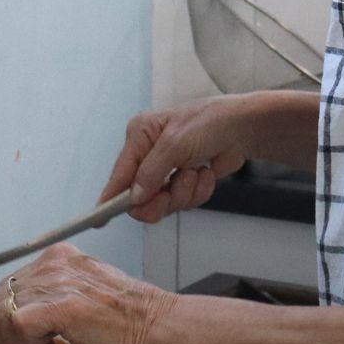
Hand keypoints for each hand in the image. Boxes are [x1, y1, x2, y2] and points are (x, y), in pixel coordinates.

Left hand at [0, 243, 177, 343]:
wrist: (160, 330)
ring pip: (0, 313)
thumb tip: (23, 320)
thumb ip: (54, 301)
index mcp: (61, 259)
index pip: (9, 284)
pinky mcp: (58, 307)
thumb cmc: (132, 324)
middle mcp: (54, 265)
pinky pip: (15, 325)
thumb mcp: (86, 298)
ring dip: (12, 342)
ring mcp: (55, 283)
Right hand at [100, 96, 256, 223]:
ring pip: (163, 203)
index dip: (110, 198)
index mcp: (139, 136)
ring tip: (196, 172)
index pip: (119, 175)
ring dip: (184, 192)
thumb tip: (134, 197)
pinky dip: (197, 192)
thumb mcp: (175, 144)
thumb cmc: (209, 123)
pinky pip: (184, 202)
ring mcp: (166, 170)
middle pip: (140, 197)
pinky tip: (206, 173)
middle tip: (172, 193)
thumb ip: (152, 172)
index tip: (99, 220)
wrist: (244, 128)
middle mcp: (148, 154)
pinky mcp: (183, 181)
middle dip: (161, 198)